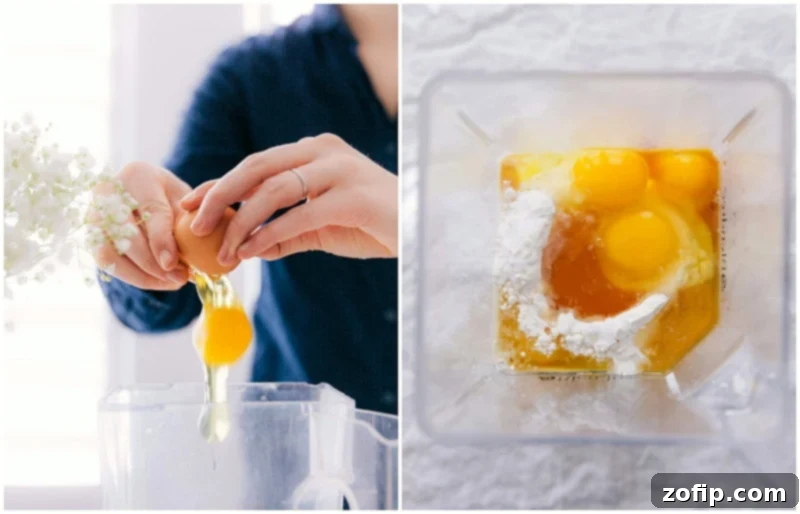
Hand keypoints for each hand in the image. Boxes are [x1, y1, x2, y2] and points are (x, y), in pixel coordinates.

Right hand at [90, 162, 191, 289]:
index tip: (173, 263)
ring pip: (108, 254)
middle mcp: (106, 192)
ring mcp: (93, 215)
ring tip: (172, 282)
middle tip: (180, 277)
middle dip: (151, 263)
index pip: (149, 211)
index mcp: (137, 175)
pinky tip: (159, 281)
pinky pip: (107, 264)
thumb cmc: (173, 197)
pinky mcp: (91, 236)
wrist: (149, 193)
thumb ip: (188, 224)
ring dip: (141, 275)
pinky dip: (135, 277)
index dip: (161, 240)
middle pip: (123, 235)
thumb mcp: (187, 202)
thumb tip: (195, 261)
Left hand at [180, 133, 397, 262]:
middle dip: (219, 196)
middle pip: (257, 167)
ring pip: (273, 190)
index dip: (219, 184)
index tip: (190, 207)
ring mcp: (341, 170)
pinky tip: (251, 252)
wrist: (425, 230)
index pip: (256, 163)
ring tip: (223, 250)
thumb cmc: (374, 225)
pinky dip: (270, 234)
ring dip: (241, 222)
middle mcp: (324, 151)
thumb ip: (286, 233)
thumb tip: (246, 248)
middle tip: (194, 226)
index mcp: (315, 150)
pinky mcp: (354, 198)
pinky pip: (300, 215)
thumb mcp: (323, 227)